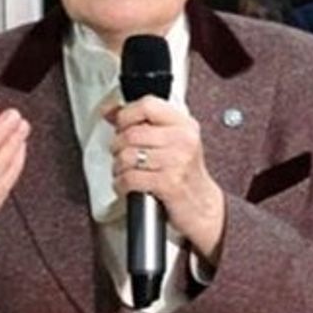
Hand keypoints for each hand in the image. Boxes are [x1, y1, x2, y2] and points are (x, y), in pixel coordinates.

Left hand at [109, 96, 225, 263]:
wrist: (203, 206)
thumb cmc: (185, 174)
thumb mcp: (171, 142)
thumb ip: (142, 123)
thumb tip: (110, 110)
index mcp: (184, 124)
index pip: (148, 105)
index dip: (126, 114)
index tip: (119, 124)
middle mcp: (183, 140)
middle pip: (132, 132)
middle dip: (117, 146)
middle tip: (120, 154)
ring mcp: (177, 161)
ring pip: (127, 156)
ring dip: (118, 167)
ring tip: (124, 171)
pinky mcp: (169, 183)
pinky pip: (130, 178)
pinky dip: (121, 184)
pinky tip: (126, 185)